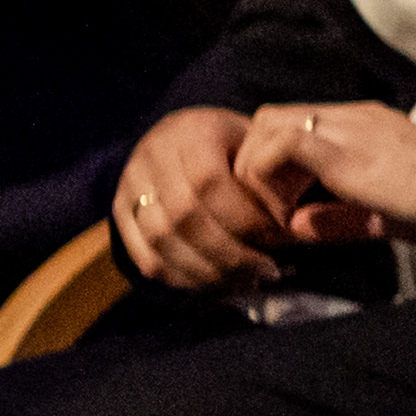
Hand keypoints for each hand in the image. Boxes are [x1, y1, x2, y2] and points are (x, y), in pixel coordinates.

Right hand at [114, 104, 293, 289]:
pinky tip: (213, 283)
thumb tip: (295, 224)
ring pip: (161, 240)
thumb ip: (270, 173)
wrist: (183, 134)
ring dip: (206, 270)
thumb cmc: (235, 142)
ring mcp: (130, 185)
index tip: (279, 240)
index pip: (210, 183)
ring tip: (244, 282)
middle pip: (184, 217)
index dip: (245, 219)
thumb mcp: (258, 141)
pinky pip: (144, 256)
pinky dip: (180, 277)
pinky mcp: (119, 212)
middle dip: (229, 252)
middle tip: (266, 271)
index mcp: (192, 132)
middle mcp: (153, 156)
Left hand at [232, 101, 415, 241]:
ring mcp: (348, 128)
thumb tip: (298, 226)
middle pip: (270, 117)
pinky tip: (292, 211)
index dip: (274, 163)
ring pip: (267, 124)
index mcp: (366, 126)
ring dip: (259, 169)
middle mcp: (352, 117)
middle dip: (256, 162)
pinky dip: (270, 179)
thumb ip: (340, 217)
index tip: (288, 206)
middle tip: (275, 206)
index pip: (295, 123)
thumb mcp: (384, 212)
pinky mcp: (344, 150)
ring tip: (283, 210)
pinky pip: (281, 146)